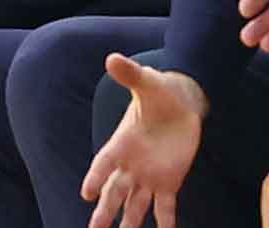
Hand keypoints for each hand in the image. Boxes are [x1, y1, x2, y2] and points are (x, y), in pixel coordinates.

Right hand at [81, 57, 206, 227]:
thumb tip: (112, 58)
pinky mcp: (169, 181)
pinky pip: (165, 207)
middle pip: (113, 192)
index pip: (104, 163)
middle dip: (104, 211)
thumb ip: (130, 75)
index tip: (85, 193)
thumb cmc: (160, 91)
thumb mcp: (146, 82)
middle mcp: (131, 164)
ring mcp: (149, 176)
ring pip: (135, 205)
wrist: (182, 102)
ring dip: (128, 223)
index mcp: (122, 143)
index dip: (95, 177)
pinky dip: (165, 222)